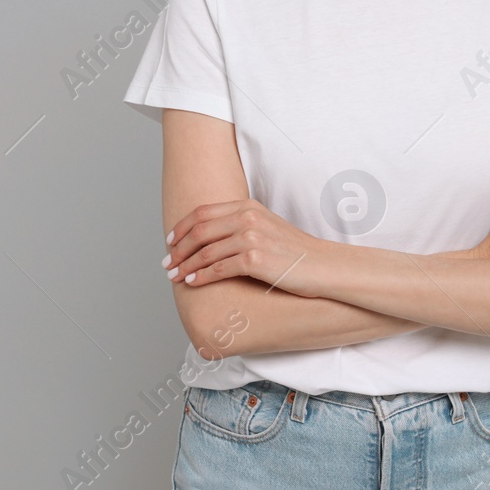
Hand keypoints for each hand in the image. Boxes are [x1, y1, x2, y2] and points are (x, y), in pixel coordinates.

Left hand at [163, 198, 325, 294]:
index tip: (170, 241)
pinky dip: (200, 276)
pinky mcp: (255, 259)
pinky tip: (192, 282)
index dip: (181, 228)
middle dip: (178, 248)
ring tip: (174, 276)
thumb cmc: (295, 253)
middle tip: (167, 263)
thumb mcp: (266, 228)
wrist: (323, 266)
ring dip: (186, 265)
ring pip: (205, 251)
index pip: (202, 213)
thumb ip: (241, 226)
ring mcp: (251, 237)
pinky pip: (218, 269)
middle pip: (199, 231)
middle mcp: (247, 218)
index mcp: (247, 207)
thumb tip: (211, 240)